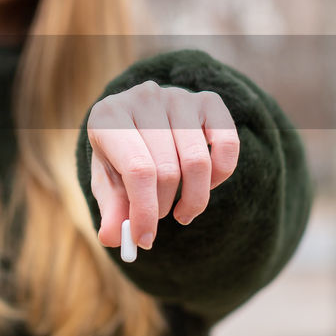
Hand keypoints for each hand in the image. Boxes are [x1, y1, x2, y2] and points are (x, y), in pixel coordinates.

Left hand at [87, 81, 239, 252]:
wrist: (140, 119)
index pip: (137, 170)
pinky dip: (220, 175)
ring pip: (198, 162)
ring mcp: (178, 96)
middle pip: (168, 170)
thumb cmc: (122, 154)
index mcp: (109, 116)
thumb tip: (113, 238)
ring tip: (179, 208)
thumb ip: (111, 210)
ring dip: (192, 198)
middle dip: (162, 207)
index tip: (145, 240)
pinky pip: (227, 145)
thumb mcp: (108, 181)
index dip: (145, 211)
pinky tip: (205, 184)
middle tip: (157, 218)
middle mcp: (144, 97)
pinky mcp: (208, 100)